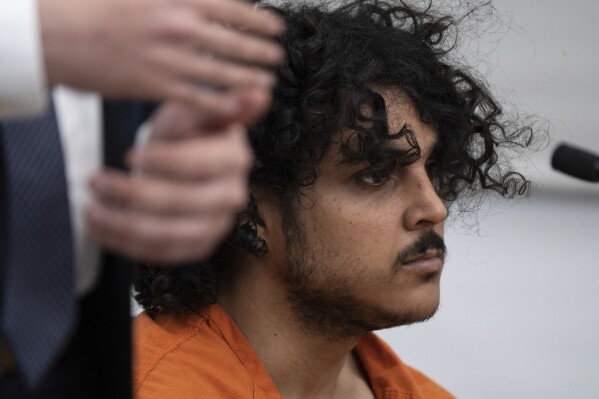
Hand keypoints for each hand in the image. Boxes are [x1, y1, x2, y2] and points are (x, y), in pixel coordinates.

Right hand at [40, 0, 283, 115]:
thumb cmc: (96, 8)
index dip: (258, 20)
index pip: (231, 9)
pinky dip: (222, 102)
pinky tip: (238, 105)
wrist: (57, 35)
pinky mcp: (155, 86)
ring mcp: (169, 59)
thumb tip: (209, 3)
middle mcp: (177, 27)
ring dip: (249, 77)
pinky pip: (199, 98)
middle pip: (233, 42)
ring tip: (267, 80)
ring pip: (222, 72)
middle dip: (261, 51)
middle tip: (277, 56)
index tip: (276, 27)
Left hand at [86, 88, 267, 262]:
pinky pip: (163, 254)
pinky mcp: (198, 245)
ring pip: (172, 234)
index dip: (165, 162)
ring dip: (126, 225)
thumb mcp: (190, 112)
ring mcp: (217, 224)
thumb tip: (261, 92)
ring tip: (91, 210)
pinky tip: (98, 228)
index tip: (130, 155)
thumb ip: (217, 105)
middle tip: (96, 181)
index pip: (202, 165)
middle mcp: (233, 195)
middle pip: (185, 203)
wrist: (179, 162)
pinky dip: (127, 245)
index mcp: (235, 158)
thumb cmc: (183, 133)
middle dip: (136, 194)